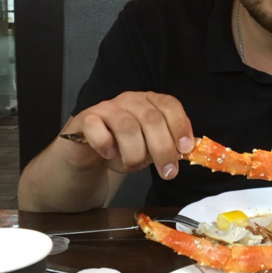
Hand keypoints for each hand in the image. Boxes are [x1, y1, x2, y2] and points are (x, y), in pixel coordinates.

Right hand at [60, 91, 193, 178]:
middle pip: (152, 119)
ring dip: (134, 153)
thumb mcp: (151, 149)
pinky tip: (109, 155)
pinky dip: (106, 146)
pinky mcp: (85, 119)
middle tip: (168, 172)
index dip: (180, 126)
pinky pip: (97, 129)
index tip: (186, 149)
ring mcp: (107, 107)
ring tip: (132, 165)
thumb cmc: (123, 149)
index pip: (170, 105)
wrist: (87, 156)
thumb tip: (186, 152)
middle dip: (163, 148)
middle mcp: (131, 100)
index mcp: (151, 102)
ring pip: (127, 127)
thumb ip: (168, 146)